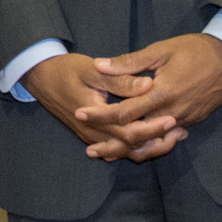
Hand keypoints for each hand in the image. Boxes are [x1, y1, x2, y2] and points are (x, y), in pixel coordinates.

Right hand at [21, 49, 179, 163]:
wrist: (41, 78)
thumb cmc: (67, 70)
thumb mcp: (93, 70)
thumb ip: (121, 80)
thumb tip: (148, 85)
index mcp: (96, 117)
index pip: (130, 131)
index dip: (153, 127)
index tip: (173, 118)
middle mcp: (95, 133)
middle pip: (132, 147)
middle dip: (158, 141)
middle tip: (181, 130)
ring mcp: (93, 137)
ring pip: (126, 151)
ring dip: (150, 147)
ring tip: (174, 136)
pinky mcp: (94, 135)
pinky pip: (119, 148)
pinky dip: (138, 146)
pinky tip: (155, 137)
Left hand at [84, 34, 221, 154]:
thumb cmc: (195, 49)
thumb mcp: (160, 50)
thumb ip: (129, 63)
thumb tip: (99, 66)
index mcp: (161, 94)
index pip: (124, 112)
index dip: (100, 116)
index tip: (79, 115)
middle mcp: (172, 113)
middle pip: (137, 136)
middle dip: (112, 145)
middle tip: (90, 151)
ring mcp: (185, 120)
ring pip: (153, 142)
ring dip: (131, 149)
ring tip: (110, 153)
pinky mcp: (194, 121)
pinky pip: (168, 138)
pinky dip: (151, 144)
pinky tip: (138, 145)